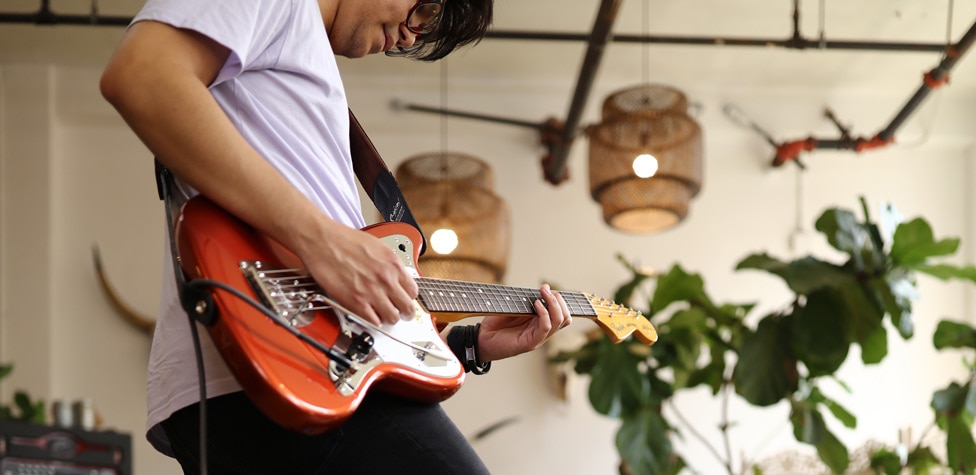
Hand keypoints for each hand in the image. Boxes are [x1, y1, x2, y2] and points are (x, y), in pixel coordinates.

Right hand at [301, 223, 417, 327]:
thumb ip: (390, 265)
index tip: (405, 299)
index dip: (409, 297)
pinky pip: (373, 321)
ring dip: (389, 318)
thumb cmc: (345, 240)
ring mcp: (372, 292)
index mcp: (393, 264)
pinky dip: (373, 321)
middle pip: (407, 308)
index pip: (413, 291)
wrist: (323, 241)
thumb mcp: (378, 247)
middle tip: (400, 313)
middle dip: (405, 312)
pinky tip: (370, 316)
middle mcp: (386, 279)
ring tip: (384, 315)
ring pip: (392, 317)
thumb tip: (397, 277)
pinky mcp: (355, 301)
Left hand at [476, 284, 571, 361]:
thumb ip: (527, 300)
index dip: (559, 300)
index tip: (546, 287)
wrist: (480, 340)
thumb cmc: (494, 324)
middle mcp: (541, 331)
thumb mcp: (512, 308)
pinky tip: (535, 304)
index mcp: (539, 323)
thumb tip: (544, 287)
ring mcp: (537, 338)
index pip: (562, 314)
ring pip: (559, 322)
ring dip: (554, 304)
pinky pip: (545, 328)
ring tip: (543, 294)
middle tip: (546, 290)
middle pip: (565, 318)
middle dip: (560, 301)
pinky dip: (543, 314)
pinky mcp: (530, 343)